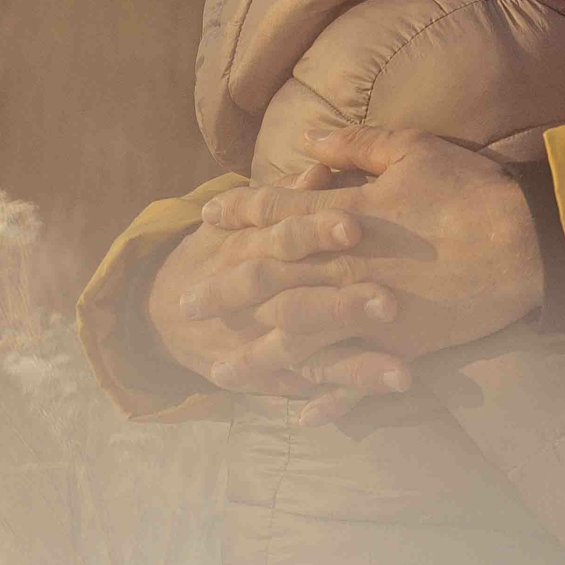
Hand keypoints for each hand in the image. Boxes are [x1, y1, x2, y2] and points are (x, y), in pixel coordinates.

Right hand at [145, 201, 408, 413]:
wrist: (162, 310)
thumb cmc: (219, 250)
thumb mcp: (237, 221)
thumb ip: (284, 197)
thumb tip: (322, 166)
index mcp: (247, 249)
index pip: (283, 238)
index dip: (316, 231)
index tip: (356, 225)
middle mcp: (253, 302)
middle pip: (297, 301)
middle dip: (341, 305)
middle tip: (390, 302)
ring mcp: (260, 345)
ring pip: (307, 354)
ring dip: (355, 366)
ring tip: (402, 373)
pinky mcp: (271, 377)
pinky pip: (309, 388)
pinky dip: (342, 398)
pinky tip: (383, 394)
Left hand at [182, 128, 545, 419]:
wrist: (526, 242)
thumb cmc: (472, 189)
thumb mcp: (414, 149)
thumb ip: (357, 144)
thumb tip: (310, 141)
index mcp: (348, 215)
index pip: (277, 212)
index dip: (239, 214)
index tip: (207, 219)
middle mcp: (347, 267)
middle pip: (270, 281)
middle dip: (226, 291)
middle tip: (187, 305)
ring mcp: (369, 310)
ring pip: (298, 338)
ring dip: (257, 356)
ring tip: (221, 371)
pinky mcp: (400, 344)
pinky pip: (352, 377)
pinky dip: (327, 398)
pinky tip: (301, 413)